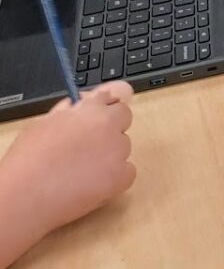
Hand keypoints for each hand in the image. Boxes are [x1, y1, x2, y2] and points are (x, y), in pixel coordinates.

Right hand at [0, 83, 134, 245]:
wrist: (24, 196)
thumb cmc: (27, 160)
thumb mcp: (44, 123)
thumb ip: (66, 112)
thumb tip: (75, 106)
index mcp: (92, 109)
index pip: (110, 98)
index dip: (101, 108)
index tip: (94, 118)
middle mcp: (110, 126)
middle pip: (123, 118)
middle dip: (111, 127)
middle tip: (90, 145)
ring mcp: (118, 151)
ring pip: (124, 146)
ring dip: (111, 153)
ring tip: (84, 169)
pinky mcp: (120, 177)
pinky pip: (128, 172)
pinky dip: (116, 177)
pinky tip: (95, 183)